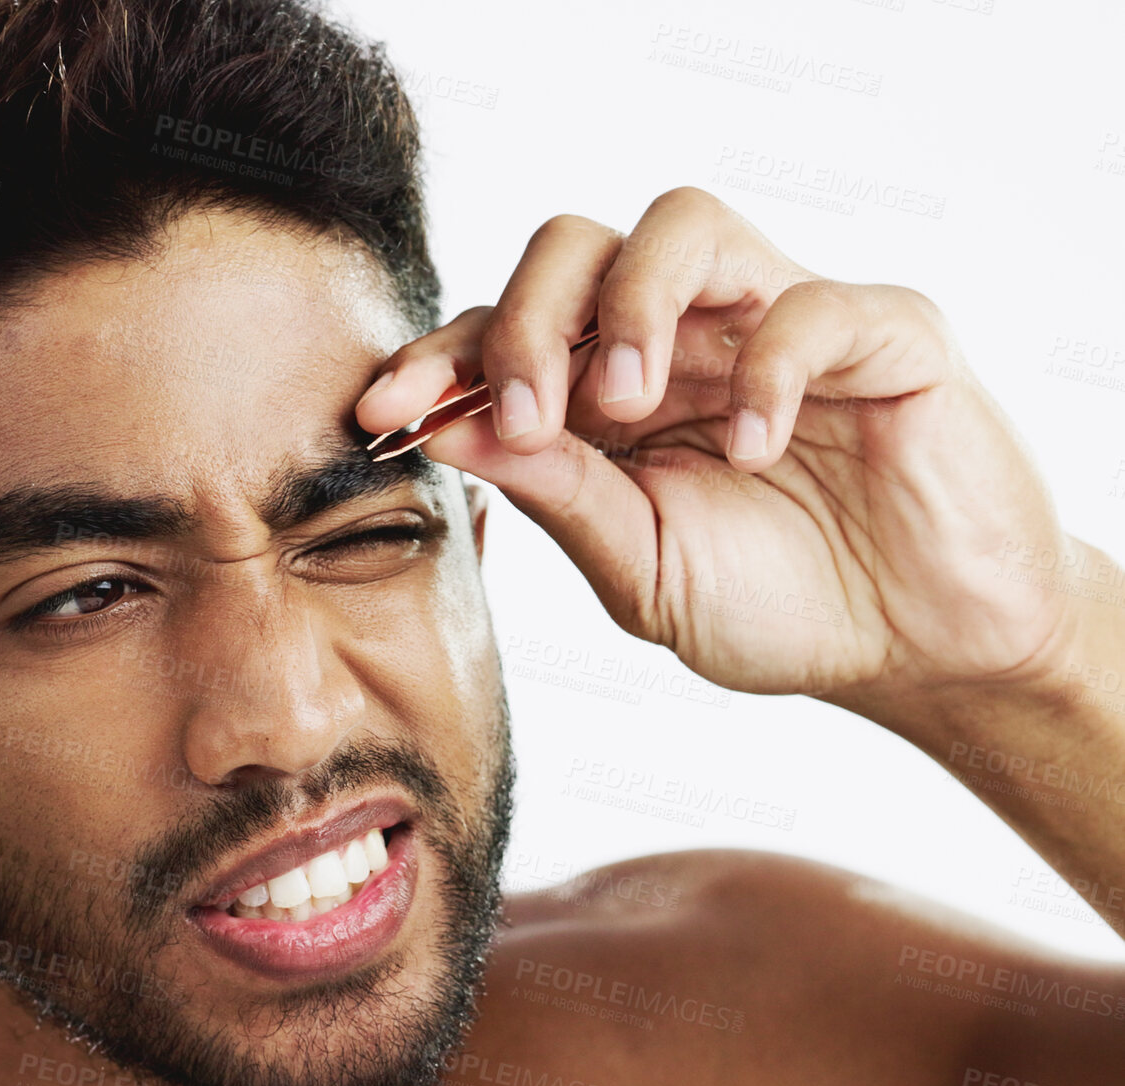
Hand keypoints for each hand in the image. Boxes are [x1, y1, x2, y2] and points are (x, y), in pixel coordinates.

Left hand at [356, 186, 1077, 704]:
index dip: (438, 357)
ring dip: (631, 304)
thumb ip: (552, 491)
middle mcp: (683, 333)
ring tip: (626, 403)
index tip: (381, 410)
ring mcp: (780, 318)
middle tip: (524, 418)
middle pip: (573, 245)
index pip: (504, 328)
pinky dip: (770, 369)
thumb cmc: (773, 602)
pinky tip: (755, 450)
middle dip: (523, 319)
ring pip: (681, 222)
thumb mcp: (637, 564)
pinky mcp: (885, 332)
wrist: (916, 651)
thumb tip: (441, 429)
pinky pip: (813, 303)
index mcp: (608, 388)